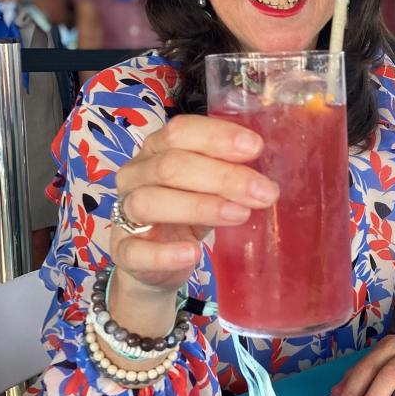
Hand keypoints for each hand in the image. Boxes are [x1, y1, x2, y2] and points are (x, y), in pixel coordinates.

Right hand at [109, 113, 278, 298]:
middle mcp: (135, 175)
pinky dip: (165, 253)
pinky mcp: (123, 251)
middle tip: (264, 192)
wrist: (155, 263)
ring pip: (151, 202)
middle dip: (223, 177)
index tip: (256, 147)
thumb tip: (271, 171)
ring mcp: (124, 213)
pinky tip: (193, 253)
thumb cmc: (186, 214)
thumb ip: (228, 174)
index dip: (218, 137)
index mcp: (156, 150)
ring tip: (240, 215)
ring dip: (200, 206)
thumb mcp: (209, 188)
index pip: (180, 132)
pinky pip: (135, 250)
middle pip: (171, 166)